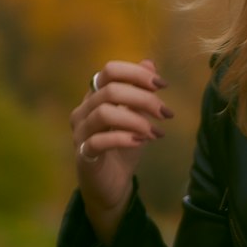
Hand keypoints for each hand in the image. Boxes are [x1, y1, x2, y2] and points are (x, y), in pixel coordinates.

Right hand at [70, 59, 171, 242]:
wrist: (113, 184)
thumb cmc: (124, 146)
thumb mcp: (138, 116)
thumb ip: (141, 91)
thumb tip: (150, 63)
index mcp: (95, 96)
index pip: (110, 71)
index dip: (136, 73)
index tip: (162, 84)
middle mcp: (83, 110)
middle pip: (109, 90)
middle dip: (143, 99)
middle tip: (166, 113)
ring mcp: (80, 132)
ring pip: (103, 113)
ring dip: (136, 120)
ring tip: (156, 132)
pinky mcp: (83, 154)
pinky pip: (98, 141)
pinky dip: (123, 138)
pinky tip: (142, 142)